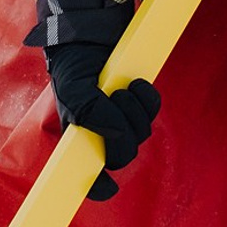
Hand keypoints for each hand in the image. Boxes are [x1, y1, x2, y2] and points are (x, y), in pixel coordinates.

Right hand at [46, 42, 160, 200]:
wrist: (88, 37)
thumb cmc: (73, 69)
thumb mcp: (73, 91)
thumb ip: (92, 115)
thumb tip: (117, 132)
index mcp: (80, 140)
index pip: (89, 176)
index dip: (98, 187)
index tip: (109, 188)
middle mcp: (102, 135)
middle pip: (123, 155)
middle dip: (122, 131)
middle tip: (113, 101)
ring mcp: (123, 119)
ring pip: (141, 132)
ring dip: (133, 109)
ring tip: (120, 88)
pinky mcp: (139, 103)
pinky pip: (153, 110)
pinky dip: (147, 97)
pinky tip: (134, 84)